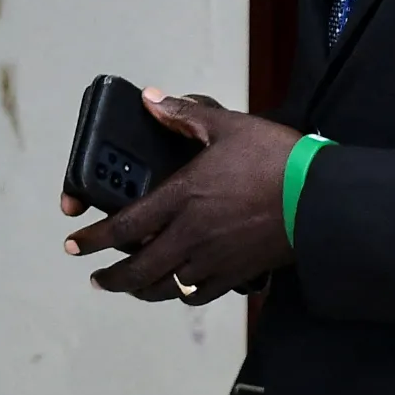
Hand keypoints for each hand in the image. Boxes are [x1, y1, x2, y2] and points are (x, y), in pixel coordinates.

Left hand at [60, 89, 299, 304]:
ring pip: (165, 287)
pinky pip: (198, 294)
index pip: (123, 227)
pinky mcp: (237, 274)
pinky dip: (180, 294)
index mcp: (183, 198)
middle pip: (138, 270)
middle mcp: (191, 235)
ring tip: (130, 287)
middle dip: (111, 277)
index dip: (92, 239)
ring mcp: (214, 260)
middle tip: (97, 277)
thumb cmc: (276, 160)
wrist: (321, 199)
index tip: (74, 245)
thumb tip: (151, 100)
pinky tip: (177, 287)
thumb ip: (185, 115)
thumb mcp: (228, 127)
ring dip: (141, 290)